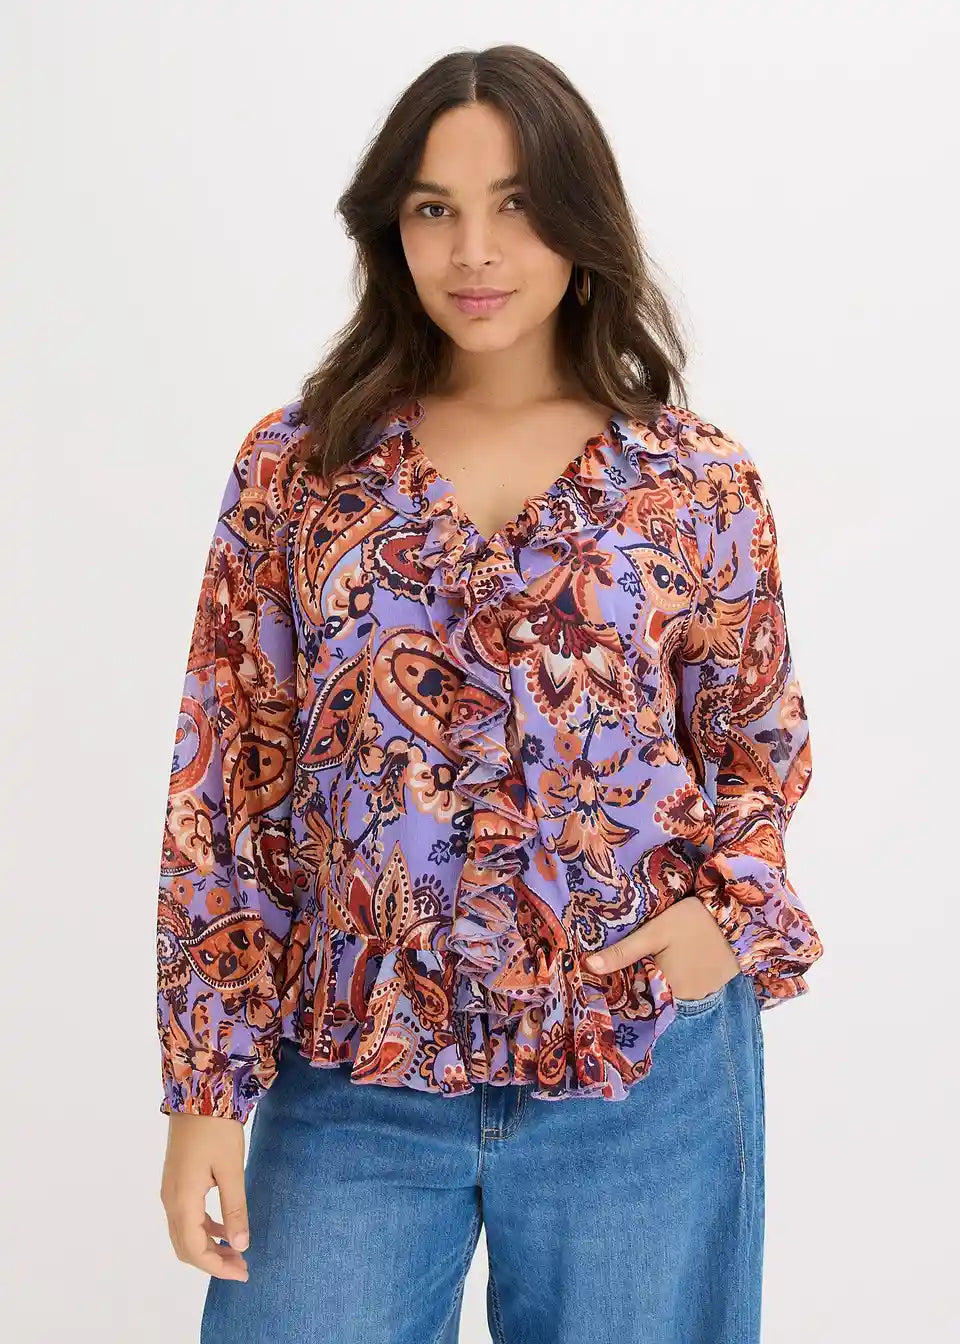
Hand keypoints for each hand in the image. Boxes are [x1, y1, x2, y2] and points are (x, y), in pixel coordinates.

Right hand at [160, 1112, 249, 1280]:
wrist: (197, 1093)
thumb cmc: (216, 1129)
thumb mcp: (231, 1169)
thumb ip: (234, 1209)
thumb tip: (240, 1246)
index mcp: (182, 1201)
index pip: (194, 1250)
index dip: (217, 1266)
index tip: (242, 1272)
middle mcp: (170, 1200)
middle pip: (185, 1247)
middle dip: (212, 1261)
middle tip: (241, 1266)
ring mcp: (170, 1190)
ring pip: (184, 1234)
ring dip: (208, 1246)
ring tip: (236, 1251)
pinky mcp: (175, 1181)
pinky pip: (186, 1217)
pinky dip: (204, 1229)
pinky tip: (224, 1227)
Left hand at [581, 897, 741, 999]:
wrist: (740, 916)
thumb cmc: (693, 921)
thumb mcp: (654, 932)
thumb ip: (623, 951)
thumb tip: (588, 966)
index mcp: (666, 989)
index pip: (636, 1000)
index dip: (622, 990)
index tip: (608, 981)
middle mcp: (685, 999)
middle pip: (654, 996)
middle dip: (641, 984)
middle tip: (628, 965)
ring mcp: (703, 994)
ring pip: (671, 991)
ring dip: (661, 980)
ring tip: (651, 961)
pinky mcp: (714, 985)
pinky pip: (688, 986)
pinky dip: (679, 976)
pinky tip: (676, 960)